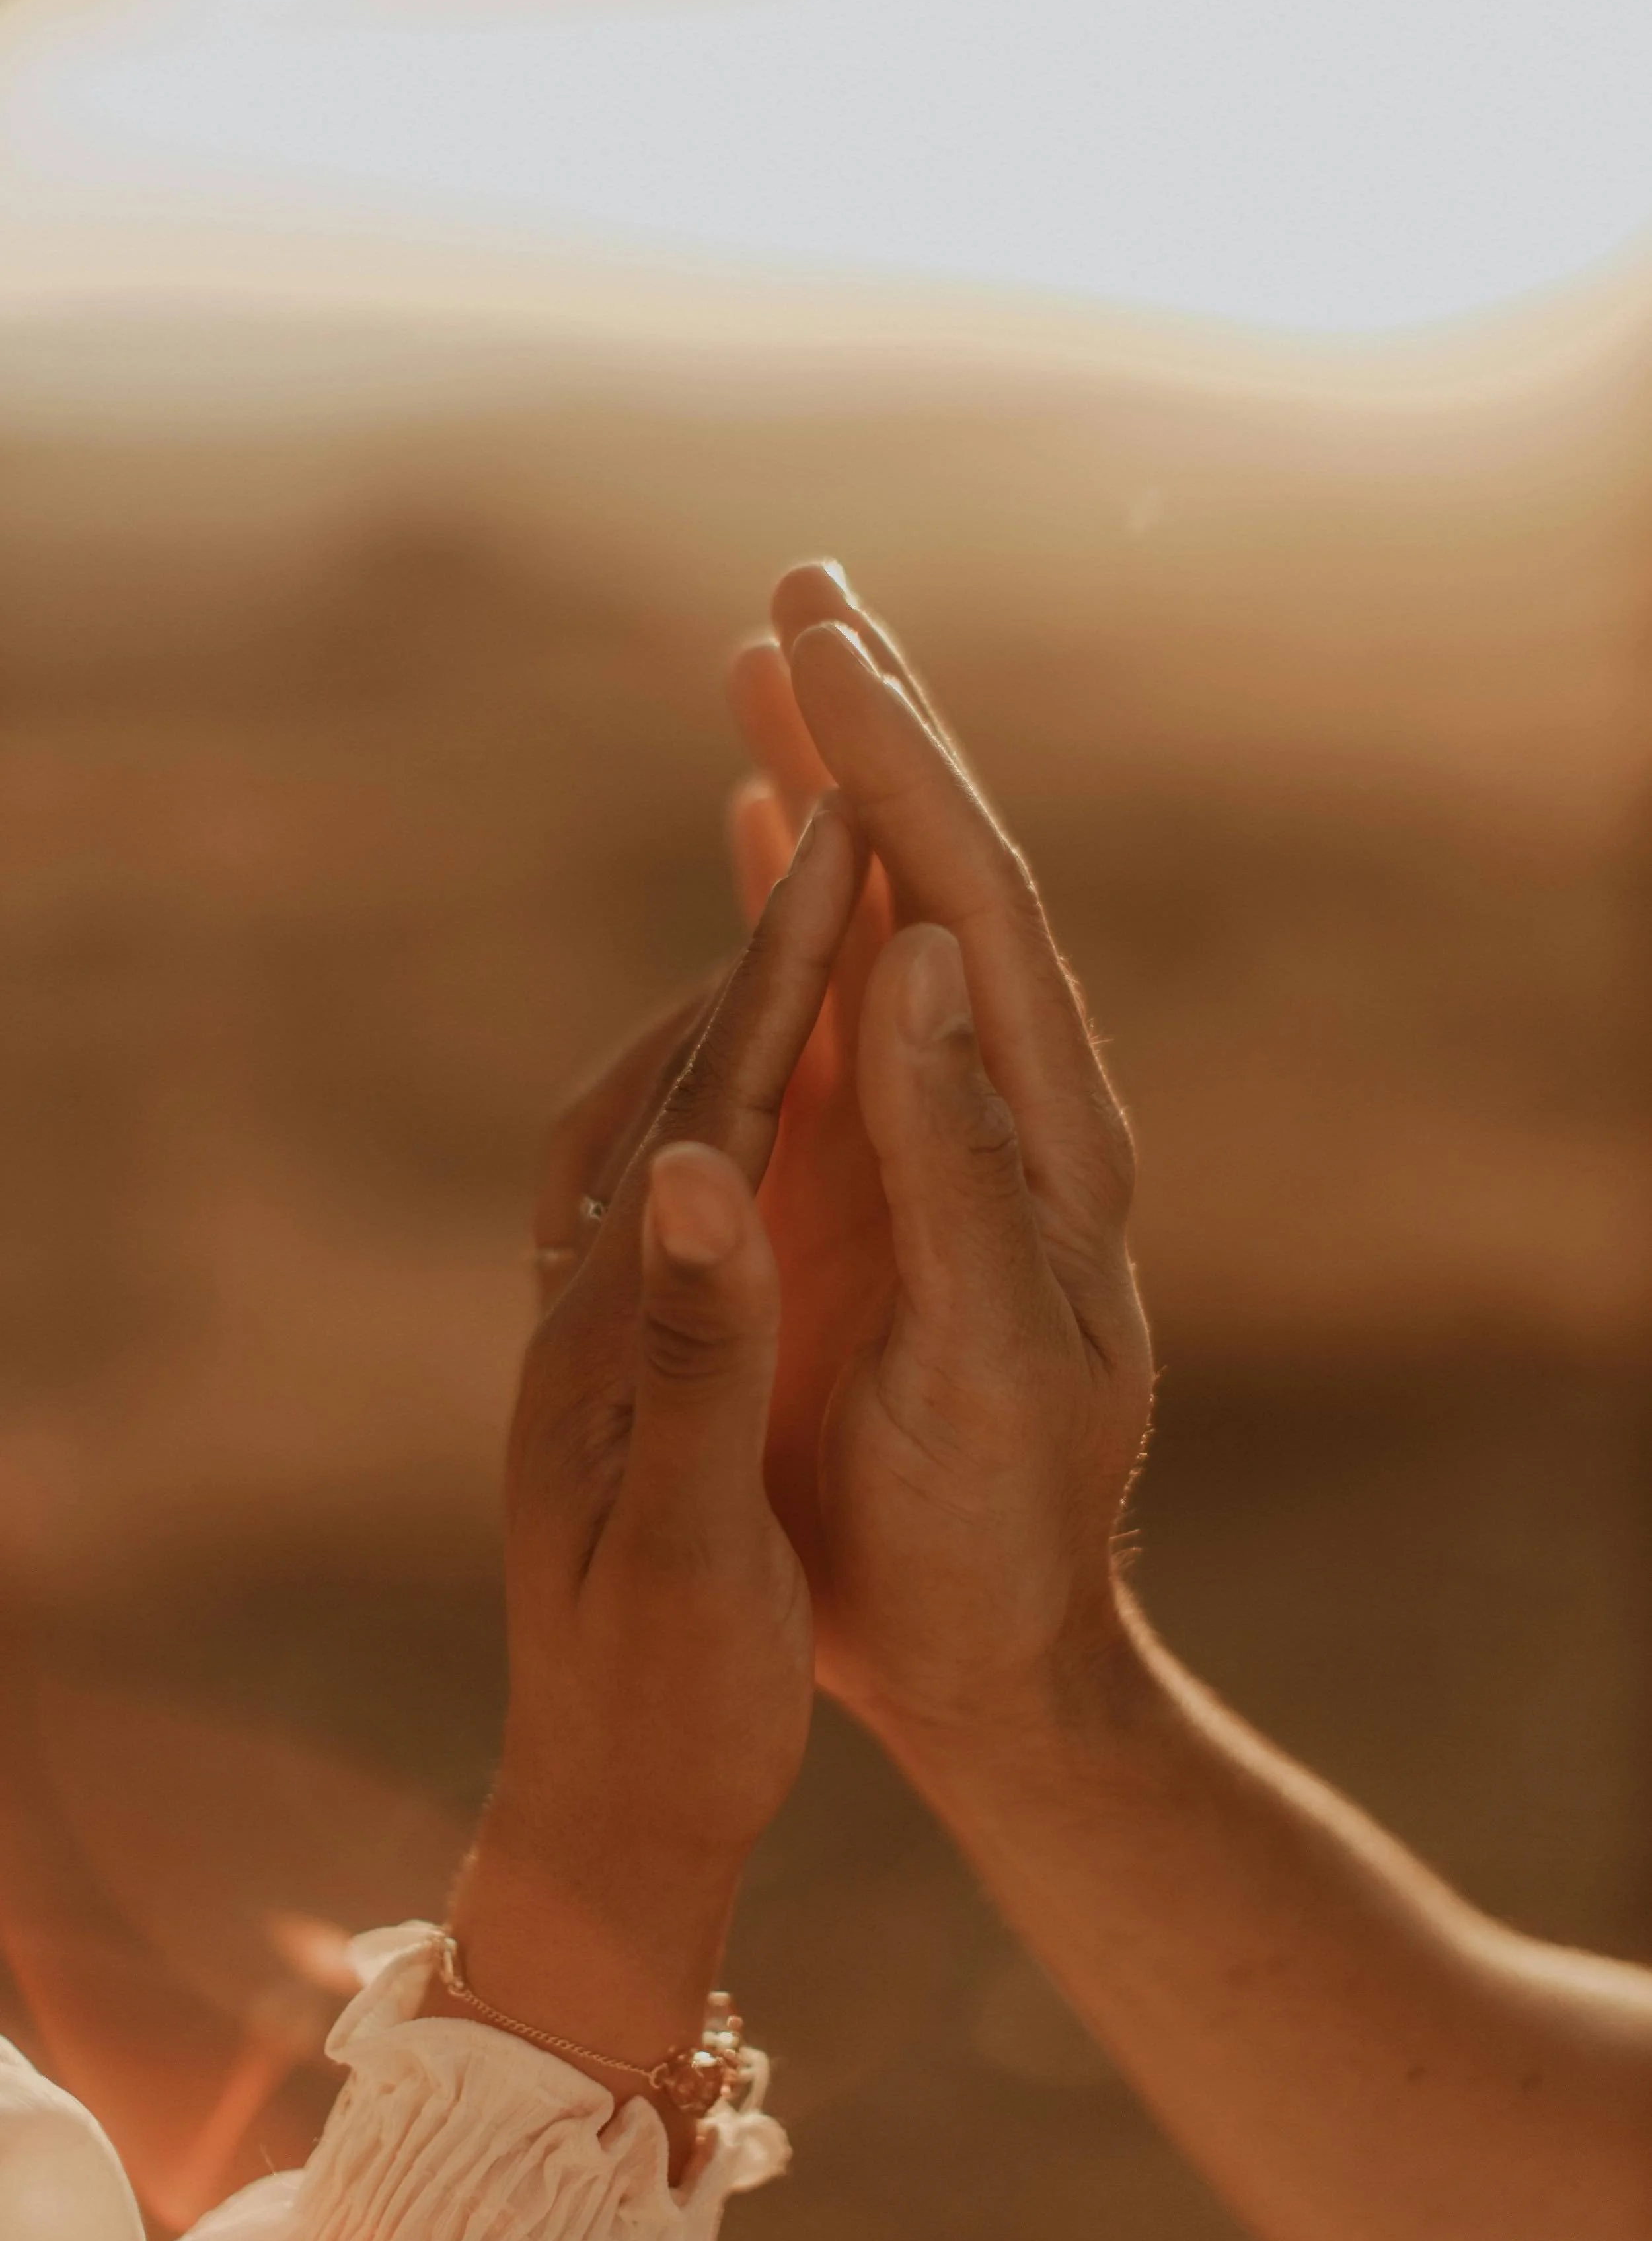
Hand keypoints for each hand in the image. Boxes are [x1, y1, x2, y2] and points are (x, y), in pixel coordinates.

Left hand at [435, 799, 864, 2151]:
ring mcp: (625, 1305)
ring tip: (816, 848)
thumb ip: (692, 1357)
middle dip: (768, 907)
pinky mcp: (649, 1337)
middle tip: (828, 754)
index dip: (790, 957)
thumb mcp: (681, 1548)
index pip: (719, 1096)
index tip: (849, 808)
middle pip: (692, 1054)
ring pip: (695, 1090)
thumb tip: (697, 1167)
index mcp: (624, 1317)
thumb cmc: (664, 1706)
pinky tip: (788, 1044)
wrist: (608, 1808)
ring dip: (761, 965)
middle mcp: (610, 1283)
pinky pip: (703, 1159)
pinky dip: (752, 1068)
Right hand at [731, 566, 1154, 1751]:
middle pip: (945, 876)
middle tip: (806, 588)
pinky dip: (795, 908)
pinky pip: (833, 1011)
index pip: (980, 907)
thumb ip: (959, 1162)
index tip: (822, 646)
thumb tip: (931, 953)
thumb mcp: (987, 1360)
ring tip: (773, 668)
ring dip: (834, 791)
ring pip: (884, 922)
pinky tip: (756, 835)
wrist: (984, 1652)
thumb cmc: (988, 1534)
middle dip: (879, 731)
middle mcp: (1002, 1108)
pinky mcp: (877, 1177)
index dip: (903, 771)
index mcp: (1047, 1139)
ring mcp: (937, 1135)